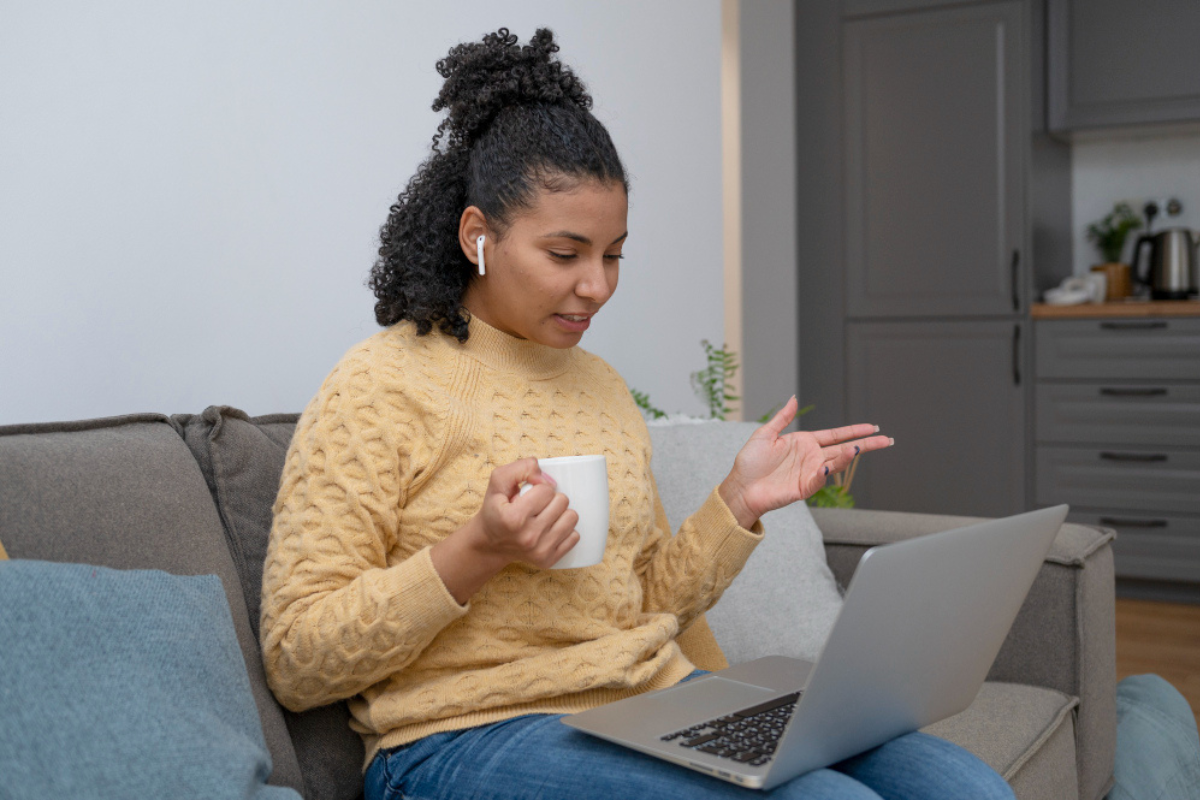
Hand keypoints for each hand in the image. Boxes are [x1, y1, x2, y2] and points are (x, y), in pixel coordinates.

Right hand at [431, 458, 579, 603]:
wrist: (489, 543)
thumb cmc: (495, 509)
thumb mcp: (498, 481)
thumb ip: (520, 468)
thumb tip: (546, 478)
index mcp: (513, 518)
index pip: (547, 490)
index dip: (540, 488)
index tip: (530, 495)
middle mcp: (527, 538)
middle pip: (562, 502)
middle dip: (552, 499)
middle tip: (538, 505)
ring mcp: (539, 551)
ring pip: (572, 518)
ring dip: (561, 513)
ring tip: (546, 515)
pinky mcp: (548, 560)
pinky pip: (574, 536)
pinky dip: (565, 530)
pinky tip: (551, 529)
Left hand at [718, 397, 893, 528]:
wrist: (741, 487)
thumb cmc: (750, 463)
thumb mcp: (765, 434)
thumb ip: (783, 417)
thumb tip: (794, 398)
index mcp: (804, 442)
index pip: (835, 435)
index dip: (853, 431)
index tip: (872, 427)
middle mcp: (811, 457)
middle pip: (844, 449)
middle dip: (865, 445)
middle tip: (886, 440)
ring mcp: (810, 472)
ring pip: (836, 463)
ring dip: (848, 456)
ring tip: (859, 448)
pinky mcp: (804, 487)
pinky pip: (819, 479)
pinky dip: (825, 473)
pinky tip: (828, 465)